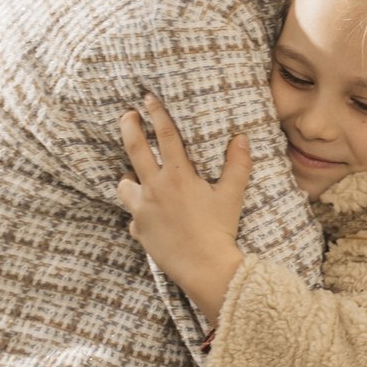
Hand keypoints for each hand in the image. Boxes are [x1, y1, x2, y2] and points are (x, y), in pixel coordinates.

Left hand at [113, 94, 249, 317]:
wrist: (205, 268)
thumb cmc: (219, 230)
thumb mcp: (232, 195)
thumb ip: (237, 164)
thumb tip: (242, 138)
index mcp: (177, 175)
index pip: (164, 135)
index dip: (156, 113)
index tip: (148, 98)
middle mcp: (154, 188)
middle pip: (134, 149)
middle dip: (129, 127)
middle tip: (127, 115)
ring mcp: (142, 210)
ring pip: (124, 184)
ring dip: (128, 176)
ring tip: (134, 175)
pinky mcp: (139, 230)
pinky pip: (133, 216)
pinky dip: (139, 213)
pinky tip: (149, 216)